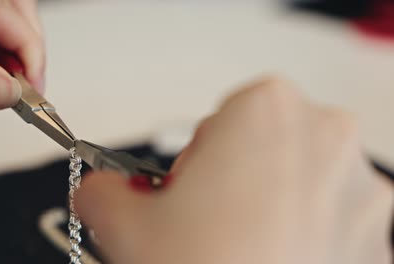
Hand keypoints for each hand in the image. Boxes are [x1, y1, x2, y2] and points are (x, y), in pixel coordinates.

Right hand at [75, 76, 392, 263]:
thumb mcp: (125, 224)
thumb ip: (102, 189)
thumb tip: (101, 189)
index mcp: (267, 110)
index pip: (222, 115)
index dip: (199, 157)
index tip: (191, 190)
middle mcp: (325, 137)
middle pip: (263, 143)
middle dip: (232, 177)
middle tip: (208, 222)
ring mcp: (360, 189)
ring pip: (298, 179)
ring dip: (268, 205)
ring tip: (237, 248)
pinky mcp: (375, 235)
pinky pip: (328, 219)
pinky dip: (302, 236)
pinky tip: (270, 261)